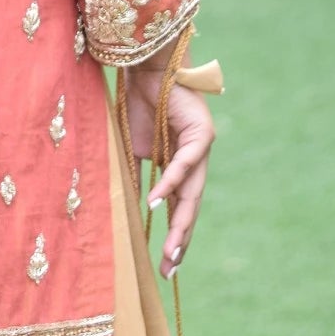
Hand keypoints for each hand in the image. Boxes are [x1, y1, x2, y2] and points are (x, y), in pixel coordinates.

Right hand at [123, 63, 215, 280]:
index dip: (174, 237)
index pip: (180, 209)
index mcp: (179, 167)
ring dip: (181, 222)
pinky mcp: (202, 135)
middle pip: (189, 208)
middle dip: (180, 240)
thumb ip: (139, 177)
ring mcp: (201, 150)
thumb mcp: (134, 150)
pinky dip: (170, 183)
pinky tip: (158, 203)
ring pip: (192, 193)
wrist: (147, 66)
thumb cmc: (138, 103)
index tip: (164, 266)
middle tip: (170, 270)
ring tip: (171, 250)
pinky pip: (185, 165)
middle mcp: (194, 163)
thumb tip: (132, 211)